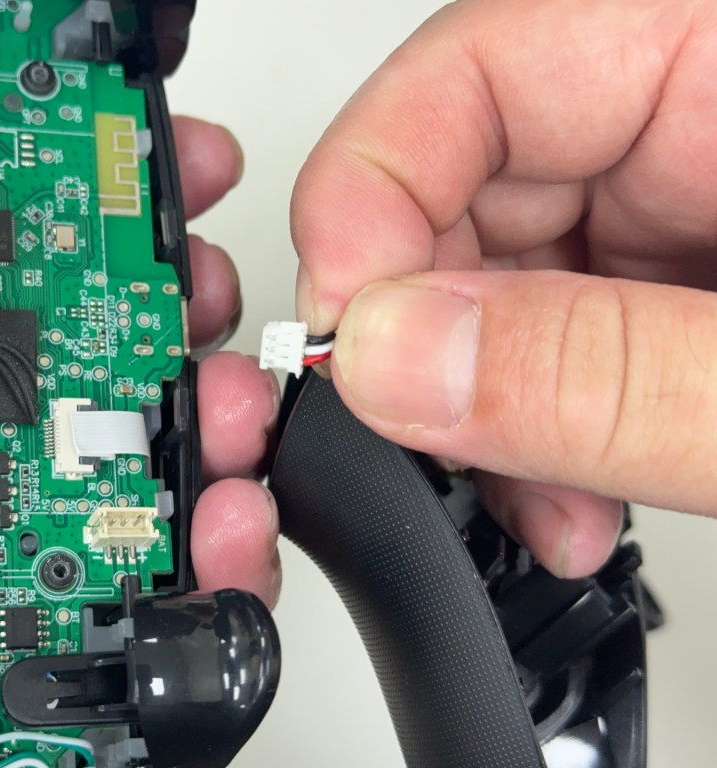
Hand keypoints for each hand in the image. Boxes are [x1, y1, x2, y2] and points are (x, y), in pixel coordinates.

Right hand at [292, 0, 716, 577]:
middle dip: (421, 344)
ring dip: (473, 407)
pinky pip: (546, 334)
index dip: (366, 206)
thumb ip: (603, 373)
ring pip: (486, 281)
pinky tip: (562, 491)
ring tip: (530, 500)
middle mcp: (682, 114)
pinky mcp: (667, 278)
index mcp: (715, 50)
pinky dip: (530, 427)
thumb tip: (392, 363)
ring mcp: (673, 198)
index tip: (342, 342)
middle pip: (454, 190)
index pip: (464, 77)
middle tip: (421, 441)